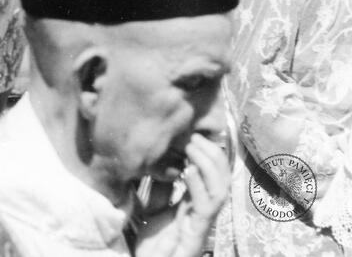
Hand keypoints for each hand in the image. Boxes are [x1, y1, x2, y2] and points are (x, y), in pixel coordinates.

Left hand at [135, 134, 229, 256]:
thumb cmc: (151, 242)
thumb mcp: (153, 207)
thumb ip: (160, 187)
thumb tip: (162, 161)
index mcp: (196, 203)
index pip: (214, 174)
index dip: (209, 152)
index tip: (194, 132)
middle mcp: (204, 211)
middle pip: (223, 178)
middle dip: (213, 153)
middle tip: (194, 135)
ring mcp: (203, 223)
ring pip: (221, 190)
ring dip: (208, 165)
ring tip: (192, 147)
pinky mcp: (197, 234)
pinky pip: (204, 207)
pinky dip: (197, 185)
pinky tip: (187, 170)